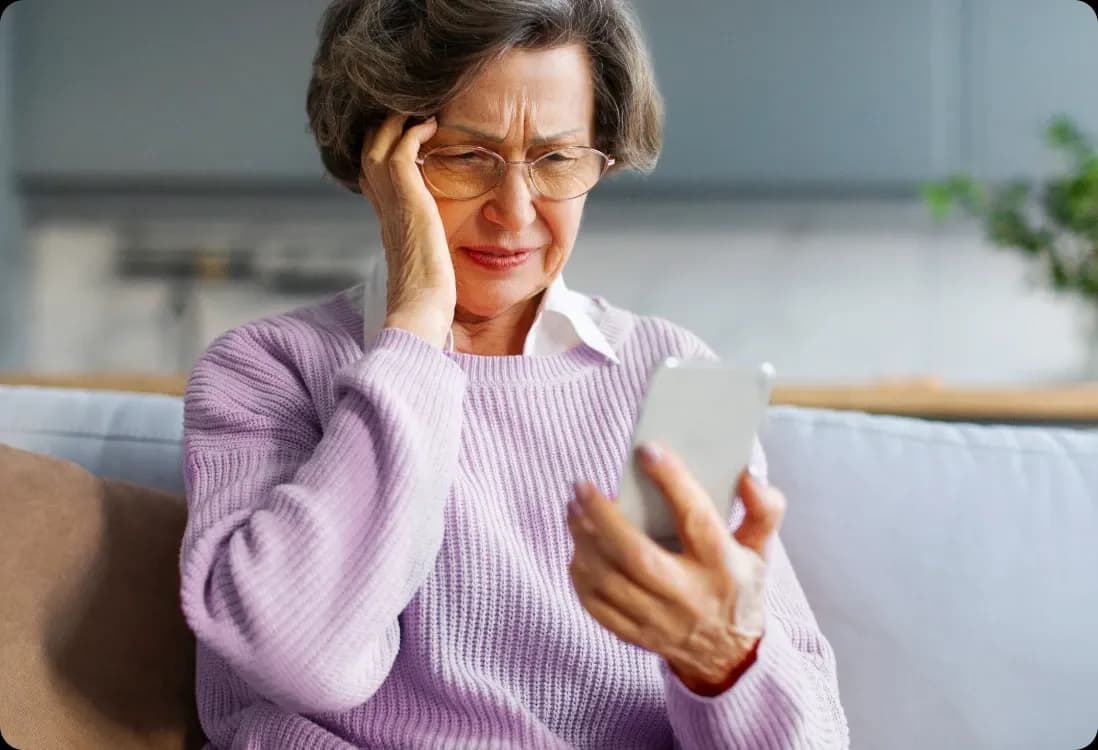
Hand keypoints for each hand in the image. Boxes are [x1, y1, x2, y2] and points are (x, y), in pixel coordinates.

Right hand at [358, 112, 455, 347]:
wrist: (421, 310)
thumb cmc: (429, 299)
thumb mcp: (428, 265)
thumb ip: (431, 248)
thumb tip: (446, 253)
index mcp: (388, 222)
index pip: (373, 176)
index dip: (383, 151)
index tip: (404, 135)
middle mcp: (383, 209)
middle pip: (368, 153)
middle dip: (385, 128)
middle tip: (410, 111)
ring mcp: (392, 203)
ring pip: (378, 145)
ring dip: (396, 123)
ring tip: (420, 109)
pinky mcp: (407, 199)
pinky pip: (401, 151)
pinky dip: (412, 132)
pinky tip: (431, 126)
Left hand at [567, 443, 785, 693]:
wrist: (730, 655)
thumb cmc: (738, 587)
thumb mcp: (761, 549)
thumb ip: (762, 509)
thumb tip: (747, 474)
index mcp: (722, 565)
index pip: (696, 518)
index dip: (672, 480)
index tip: (647, 450)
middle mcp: (690, 594)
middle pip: (637, 554)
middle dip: (603, 517)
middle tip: (581, 486)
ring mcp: (660, 619)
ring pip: (610, 580)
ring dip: (584, 541)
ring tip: (573, 509)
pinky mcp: (637, 634)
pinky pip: (598, 605)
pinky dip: (581, 576)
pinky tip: (577, 548)